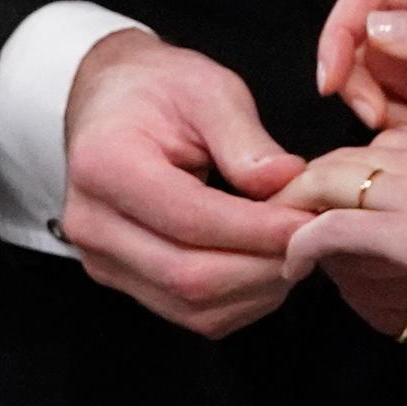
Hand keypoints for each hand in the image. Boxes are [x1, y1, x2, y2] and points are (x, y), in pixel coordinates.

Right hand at [62, 29, 311, 337]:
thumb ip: (245, 140)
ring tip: (294, 249)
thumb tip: (288, 182)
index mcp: (106, 166)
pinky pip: (190, 314)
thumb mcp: (208, 91)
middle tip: (313, 239)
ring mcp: (103, 260)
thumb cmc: (160, 91)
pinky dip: (241, 300)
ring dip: (258, 289)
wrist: (112, 105)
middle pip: (189, 277)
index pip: (191, 219)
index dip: (258, 229)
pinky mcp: (123, 280)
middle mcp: (93, 224)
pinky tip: (267, 264)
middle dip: (264, 266)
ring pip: (193, 308)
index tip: (310, 220)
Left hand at [271, 118, 406, 336]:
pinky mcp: (403, 238)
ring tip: (291, 245)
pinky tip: (294, 260)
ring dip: (304, 222)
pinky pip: (332, 230)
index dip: (342, 173)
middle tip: (289, 215)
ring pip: (330, 195)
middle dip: (307, 191)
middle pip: (341, 165)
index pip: (376, 149)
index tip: (329, 194)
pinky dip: (303, 244)